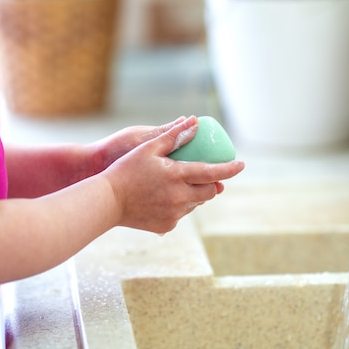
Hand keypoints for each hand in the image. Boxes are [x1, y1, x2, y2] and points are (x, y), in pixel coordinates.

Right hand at [101, 116, 244, 233]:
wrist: (107, 201)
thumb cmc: (125, 170)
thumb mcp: (147, 147)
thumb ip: (173, 136)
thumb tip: (195, 122)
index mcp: (177, 175)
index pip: (212, 172)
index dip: (229, 169)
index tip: (241, 164)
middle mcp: (179, 197)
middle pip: (209, 192)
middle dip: (211, 184)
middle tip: (205, 176)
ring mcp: (174, 214)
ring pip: (194, 203)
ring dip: (193, 194)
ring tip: (176, 185)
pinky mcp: (166, 226)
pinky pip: (180, 214)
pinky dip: (178, 205)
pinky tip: (162, 198)